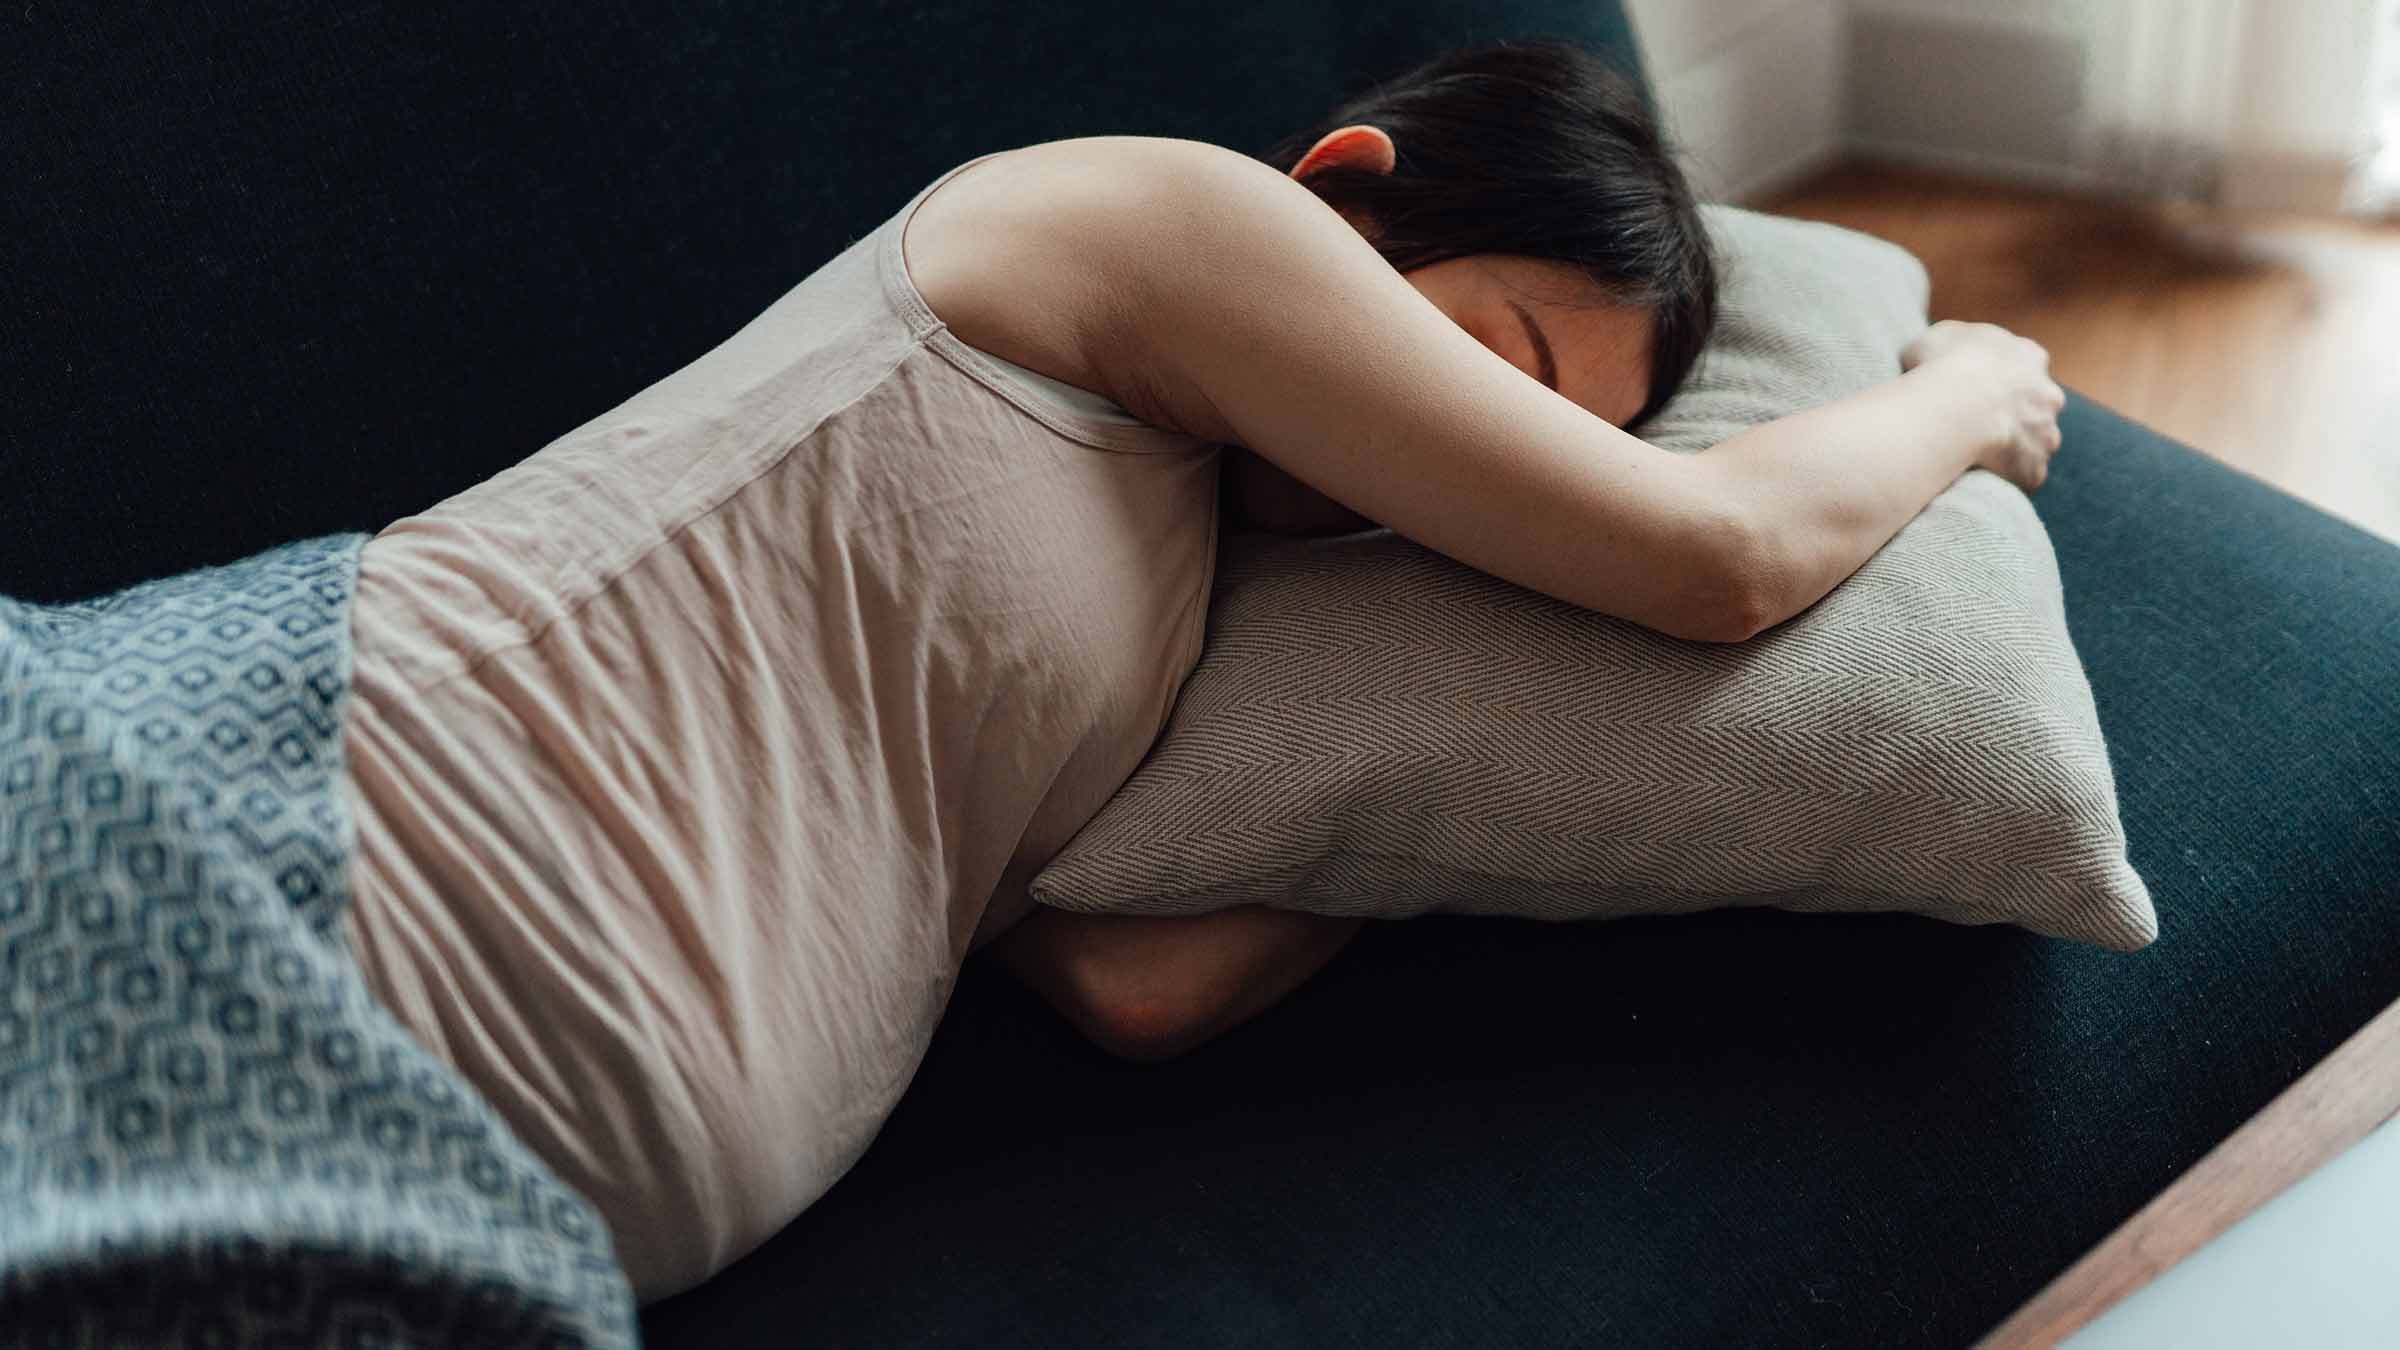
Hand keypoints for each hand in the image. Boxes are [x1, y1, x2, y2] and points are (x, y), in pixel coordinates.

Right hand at [1902, 320, 2064, 491]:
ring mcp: (2046, 432)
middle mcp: (2047, 393)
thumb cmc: (1942, 366)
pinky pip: (2024, 476)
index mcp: (2028, 356)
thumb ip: (1943, 348)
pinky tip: (1982, 476)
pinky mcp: (2034, 467)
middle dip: (2014, 415)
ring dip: (2012, 449)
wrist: (1955, 405)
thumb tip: (1932, 358)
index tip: (1976, 388)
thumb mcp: (1930, 340)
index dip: (2000, 379)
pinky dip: (2007, 478)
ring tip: (1977, 455)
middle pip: (2036, 407)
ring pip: (2035, 444)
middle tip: (1977, 424)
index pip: (2023, 367)